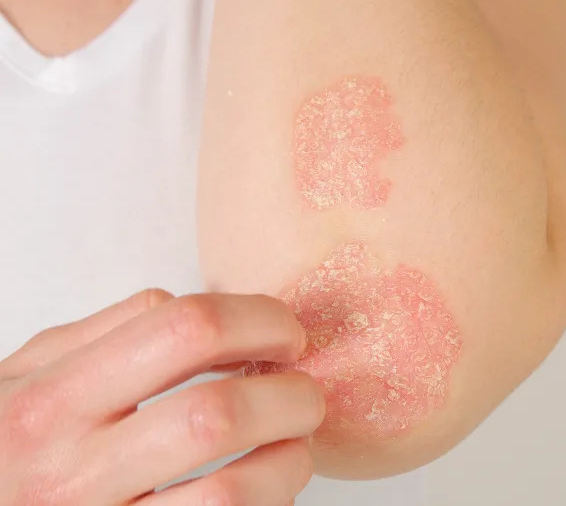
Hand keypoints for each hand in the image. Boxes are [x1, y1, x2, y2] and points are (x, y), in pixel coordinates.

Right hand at [0, 290, 323, 504]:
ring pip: (232, 493)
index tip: (286, 335)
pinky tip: (265, 489)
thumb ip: (104, 334)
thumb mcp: (23, 376)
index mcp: (53, 398)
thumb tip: (198, 308)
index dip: (260, 322)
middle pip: (218, 415)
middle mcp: (71, 467)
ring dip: (289, 464)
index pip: (186, 330)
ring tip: (294, 448)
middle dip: (291, 398)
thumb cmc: (3, 448)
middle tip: (305, 395)